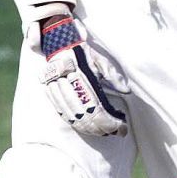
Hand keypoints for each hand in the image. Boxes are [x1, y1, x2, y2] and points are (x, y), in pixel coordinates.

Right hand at [38, 16, 128, 137]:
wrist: (58, 45)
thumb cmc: (83, 52)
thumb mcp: (99, 59)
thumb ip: (112, 74)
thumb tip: (126, 90)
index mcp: (80, 78)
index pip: (96, 110)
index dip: (109, 123)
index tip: (121, 127)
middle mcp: (67, 87)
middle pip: (85, 117)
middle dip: (102, 129)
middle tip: (116, 132)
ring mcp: (56, 92)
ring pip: (73, 119)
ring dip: (90, 129)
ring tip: (105, 132)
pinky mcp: (51, 94)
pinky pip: (63, 114)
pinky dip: (76, 124)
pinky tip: (88, 128)